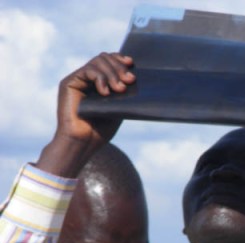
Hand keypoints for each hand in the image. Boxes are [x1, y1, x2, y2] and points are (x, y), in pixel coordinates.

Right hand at [38, 52, 135, 176]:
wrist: (83, 143)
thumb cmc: (100, 130)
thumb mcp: (119, 108)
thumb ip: (123, 91)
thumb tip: (134, 76)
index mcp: (99, 82)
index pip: (109, 61)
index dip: (120, 59)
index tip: (132, 64)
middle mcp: (87, 78)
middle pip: (104, 58)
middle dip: (119, 66)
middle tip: (130, 80)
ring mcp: (78, 79)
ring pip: (97, 62)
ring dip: (112, 73)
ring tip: (120, 90)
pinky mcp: (69, 83)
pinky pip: (87, 71)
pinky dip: (100, 78)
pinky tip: (106, 92)